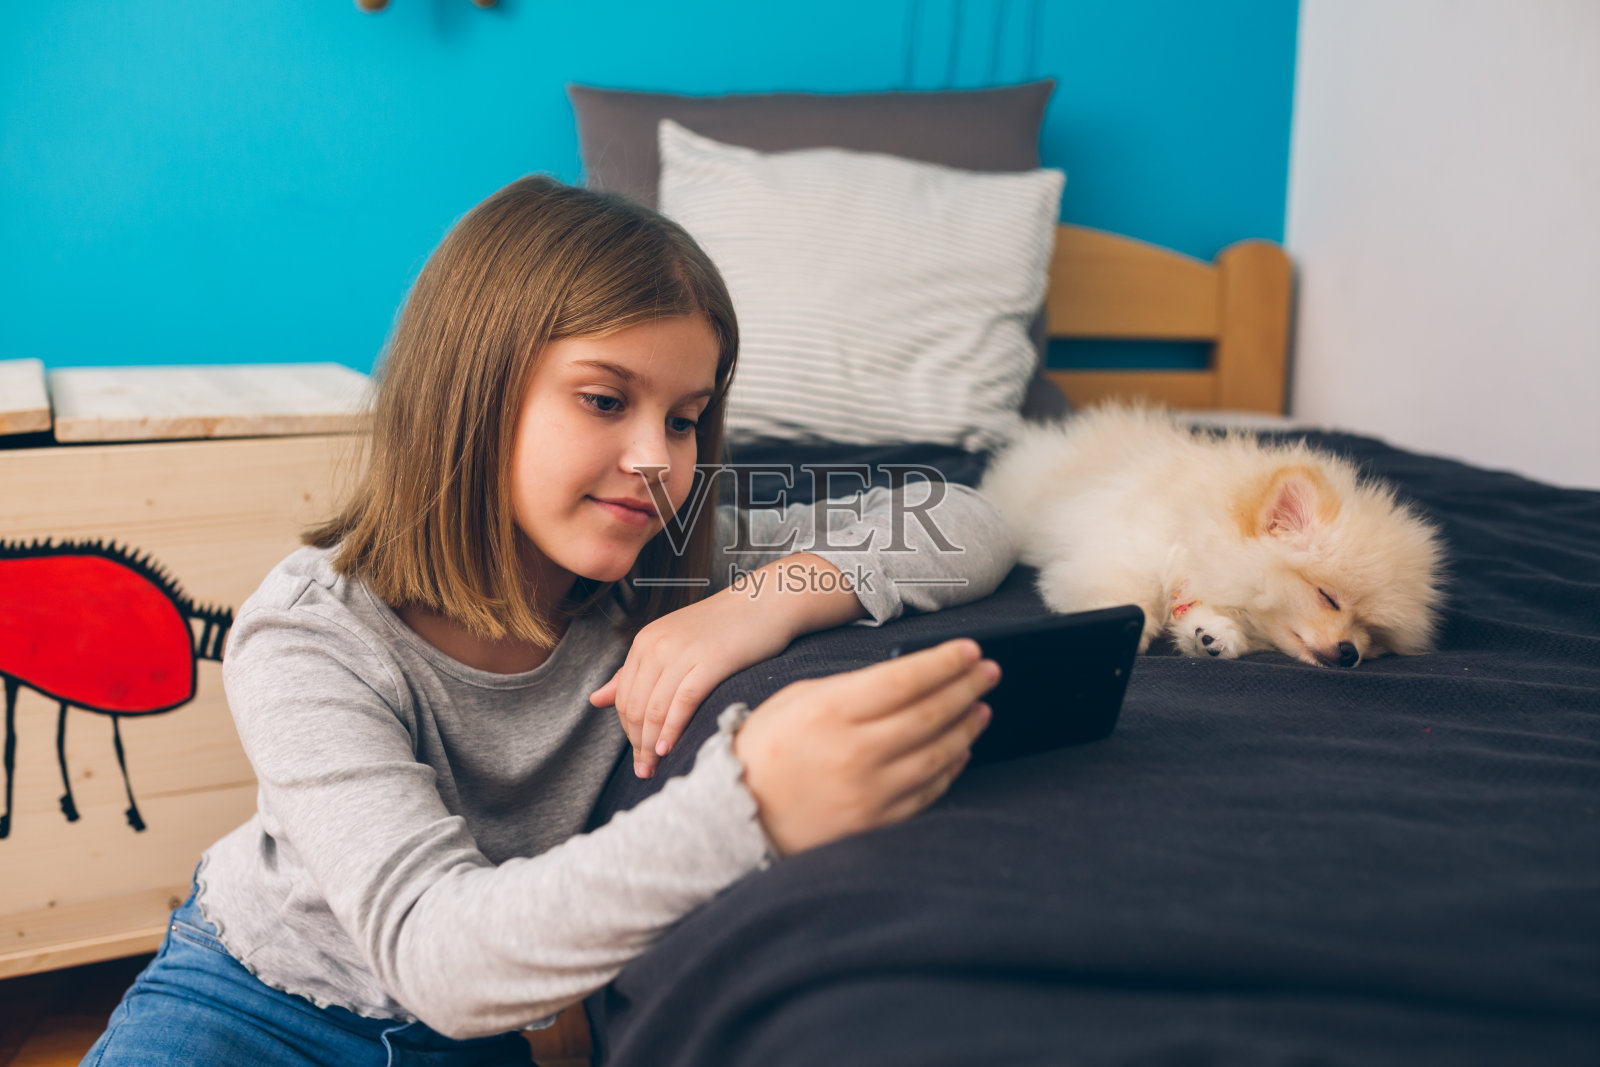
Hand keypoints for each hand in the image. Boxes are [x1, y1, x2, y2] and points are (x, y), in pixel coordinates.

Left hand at [590, 585, 798, 778]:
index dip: (627, 731)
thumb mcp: (672, 644)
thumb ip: (635, 672)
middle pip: (635, 706)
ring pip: (655, 708)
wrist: (766, 602)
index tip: (638, 754)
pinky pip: (682, 702)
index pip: (623, 696)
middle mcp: (657, 645)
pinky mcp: (710, 661)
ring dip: (650, 744)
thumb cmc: (723, 627)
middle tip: (644, 770)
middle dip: (636, 743)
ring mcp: (682, 652)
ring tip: (653, 767)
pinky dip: (672, 729)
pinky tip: (669, 748)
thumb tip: (595, 699)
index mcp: (645, 641)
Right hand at [733, 639, 997, 854]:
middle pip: (930, 714)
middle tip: (989, 671)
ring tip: (980, 706)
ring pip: (938, 753)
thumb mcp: (799, 698)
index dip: (945, 662)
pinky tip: (960, 747)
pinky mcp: (875, 823)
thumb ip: (853, 687)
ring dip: (966, 726)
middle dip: (966, 687)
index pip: (905, 680)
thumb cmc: (767, 747)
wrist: (740, 814)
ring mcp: (868, 792)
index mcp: (830, 712)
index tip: (970, 650)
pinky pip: (928, 791)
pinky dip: (950, 766)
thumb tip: (912, 676)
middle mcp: (853, 752)